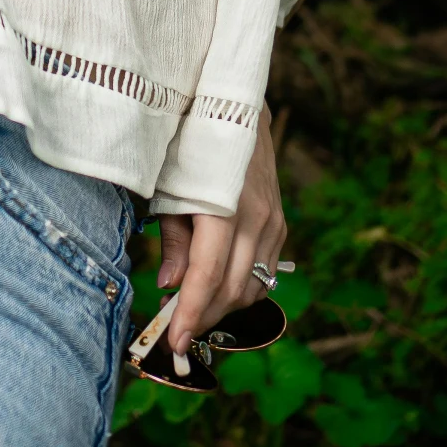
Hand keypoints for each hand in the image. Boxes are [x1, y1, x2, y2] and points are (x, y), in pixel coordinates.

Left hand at [157, 107, 285, 361]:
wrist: (232, 104)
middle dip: (204, 318)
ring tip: (192, 315)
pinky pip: (266, 270)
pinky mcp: (280, 221)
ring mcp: (274, 221)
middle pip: (234, 290)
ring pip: (254, 286)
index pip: (208, 278)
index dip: (189, 314)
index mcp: (223, 208)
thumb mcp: (166, 185)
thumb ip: (172, 238)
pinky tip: (219, 293)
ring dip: (224, 308)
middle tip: (174, 334)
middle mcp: (256, 219)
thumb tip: (169, 286)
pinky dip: (243, 290)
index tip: (173, 342)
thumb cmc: (186, 141)